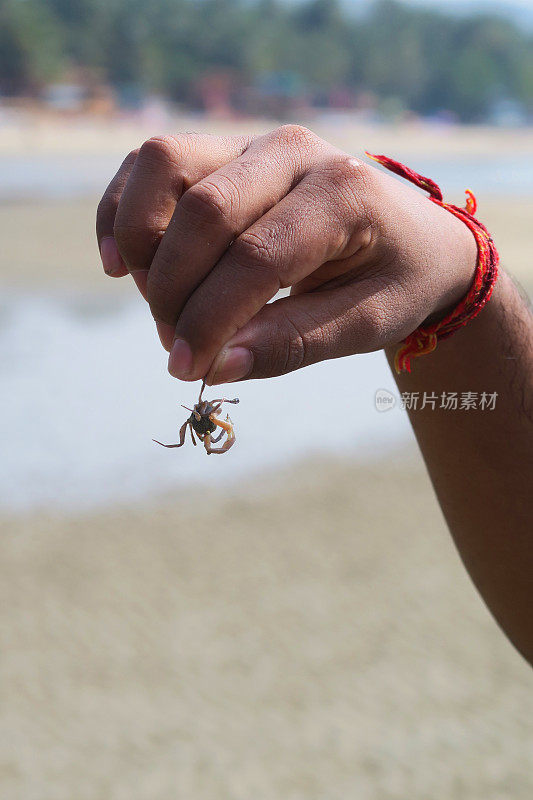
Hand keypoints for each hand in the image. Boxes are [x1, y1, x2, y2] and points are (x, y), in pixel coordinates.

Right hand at [96, 125, 475, 383]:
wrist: (414, 236)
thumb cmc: (396, 281)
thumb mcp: (365, 324)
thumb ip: (293, 344)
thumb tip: (216, 366)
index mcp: (342, 191)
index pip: (256, 257)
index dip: (211, 319)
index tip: (189, 369)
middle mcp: (293, 151)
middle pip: (203, 211)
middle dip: (174, 290)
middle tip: (178, 346)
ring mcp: (255, 143)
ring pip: (164, 165)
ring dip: (142, 241)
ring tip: (153, 300)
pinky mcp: (226, 150)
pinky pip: (154, 164)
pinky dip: (125, 208)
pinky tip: (120, 262)